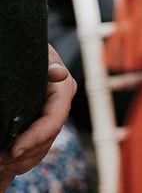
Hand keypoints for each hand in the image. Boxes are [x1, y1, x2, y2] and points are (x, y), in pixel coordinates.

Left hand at [0, 45, 76, 179]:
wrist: (18, 55)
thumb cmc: (24, 54)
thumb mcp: (36, 57)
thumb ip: (47, 66)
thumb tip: (59, 73)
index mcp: (62, 89)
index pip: (53, 121)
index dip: (34, 138)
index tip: (12, 150)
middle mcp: (61, 105)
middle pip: (47, 140)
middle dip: (23, 154)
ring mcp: (52, 116)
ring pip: (42, 149)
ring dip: (21, 161)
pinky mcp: (42, 125)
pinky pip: (37, 151)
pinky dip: (22, 161)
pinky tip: (4, 162)